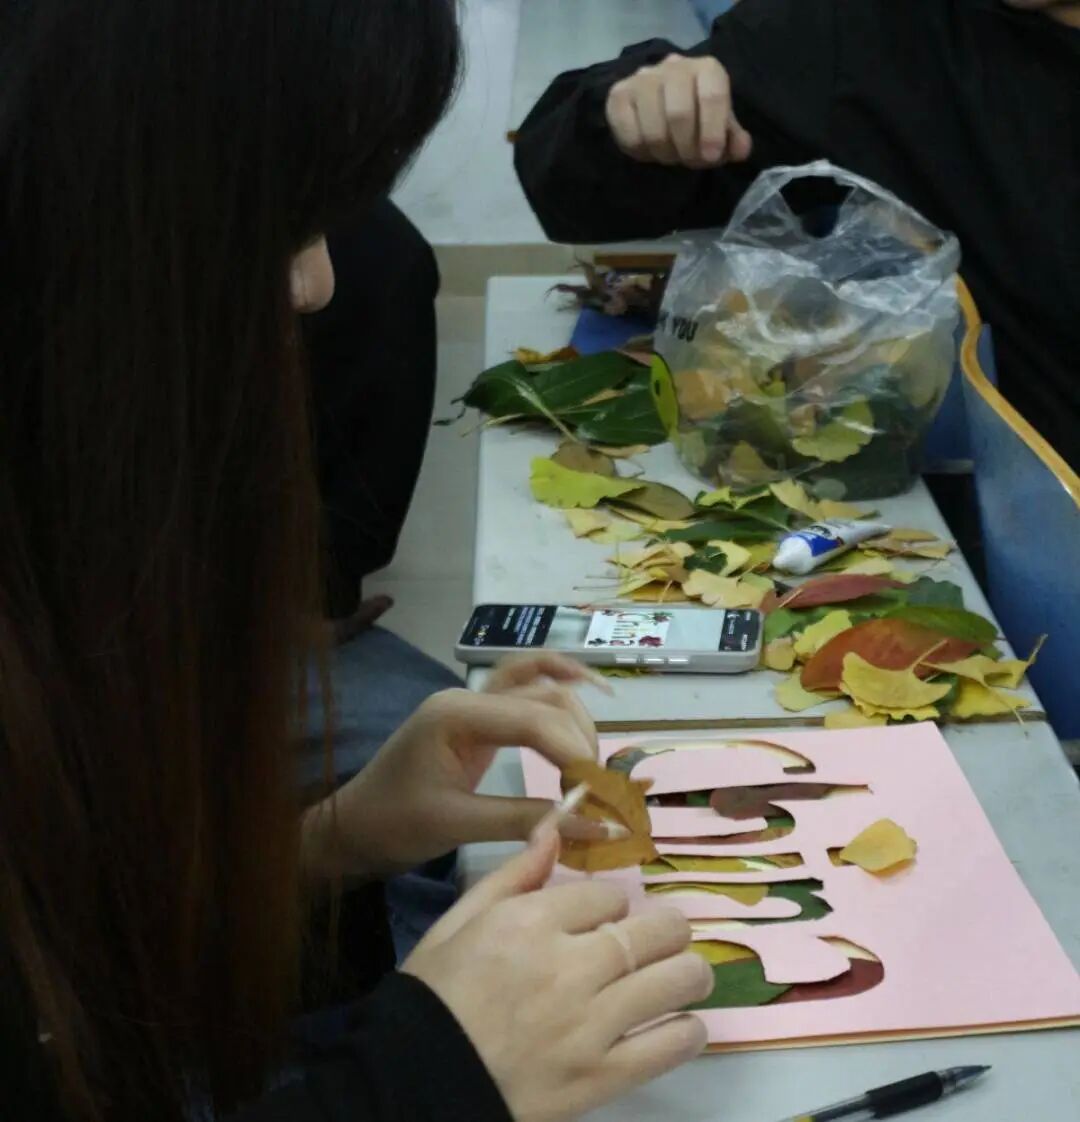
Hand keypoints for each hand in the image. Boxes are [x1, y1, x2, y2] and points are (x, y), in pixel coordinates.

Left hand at [302, 654, 609, 878]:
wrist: (351, 825)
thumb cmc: (394, 825)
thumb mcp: (458, 825)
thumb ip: (527, 821)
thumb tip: (597, 828)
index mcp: (456, 714)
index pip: (534, 719)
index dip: (575, 753)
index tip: (602, 795)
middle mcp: (469, 696)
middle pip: (546, 698)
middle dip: (580, 741)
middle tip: (600, 793)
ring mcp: (474, 701)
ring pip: (543, 688)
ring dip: (576, 721)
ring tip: (592, 771)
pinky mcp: (479, 717)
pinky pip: (526, 688)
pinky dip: (559, 685)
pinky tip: (590, 690)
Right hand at [404, 823, 710, 1121]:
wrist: (415, 1086)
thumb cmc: (433, 998)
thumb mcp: (458, 923)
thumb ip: (513, 875)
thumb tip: (555, 827)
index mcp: (530, 923)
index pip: (608, 896)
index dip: (613, 906)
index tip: (608, 919)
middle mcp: (568, 966)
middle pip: (657, 932)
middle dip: (668, 930)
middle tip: (666, 938)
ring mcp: (590, 1025)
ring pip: (676, 981)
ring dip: (689, 973)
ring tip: (684, 976)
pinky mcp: (601, 1077)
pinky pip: (670, 1046)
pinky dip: (687, 1031)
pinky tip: (680, 1024)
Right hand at [606, 54, 751, 167]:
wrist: (659, 102)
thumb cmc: (697, 116)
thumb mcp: (720, 127)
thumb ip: (732, 139)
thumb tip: (741, 149)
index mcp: (706, 69)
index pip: (712, 95)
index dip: (712, 131)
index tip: (711, 157)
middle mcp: (674, 67)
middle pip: (680, 114)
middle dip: (687, 149)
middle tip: (690, 161)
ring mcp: (642, 79)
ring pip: (653, 130)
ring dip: (664, 154)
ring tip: (670, 155)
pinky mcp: (618, 95)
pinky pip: (629, 135)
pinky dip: (641, 152)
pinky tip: (649, 149)